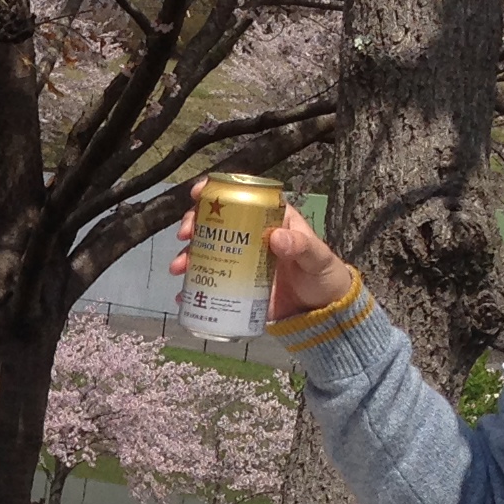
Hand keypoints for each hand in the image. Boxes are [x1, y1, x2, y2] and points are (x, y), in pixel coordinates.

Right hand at [170, 194, 354, 320]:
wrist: (324, 312)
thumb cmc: (324, 275)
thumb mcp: (317, 258)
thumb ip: (302, 246)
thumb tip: (276, 237)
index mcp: (270, 220)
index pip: (241, 197)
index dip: (216, 191)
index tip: (197, 193)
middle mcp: (250, 237)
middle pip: (215, 223)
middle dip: (193, 226)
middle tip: (185, 236)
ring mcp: (240, 262)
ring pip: (208, 252)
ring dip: (188, 256)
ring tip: (180, 268)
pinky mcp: (236, 287)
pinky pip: (211, 283)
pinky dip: (194, 288)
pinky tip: (184, 294)